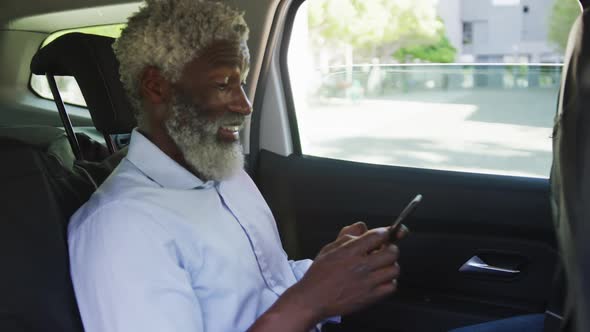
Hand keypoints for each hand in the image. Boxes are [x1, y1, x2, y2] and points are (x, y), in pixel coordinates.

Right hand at [283, 227, 400, 320]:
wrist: (313, 299)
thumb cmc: (319, 274)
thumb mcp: (329, 248)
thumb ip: (348, 234)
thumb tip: (362, 226)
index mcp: (350, 251)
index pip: (377, 236)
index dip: (385, 232)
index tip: (387, 233)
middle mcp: (361, 266)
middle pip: (392, 252)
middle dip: (391, 248)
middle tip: (385, 250)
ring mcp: (367, 282)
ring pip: (394, 269)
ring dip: (390, 265)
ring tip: (382, 266)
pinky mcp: (371, 297)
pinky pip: (391, 287)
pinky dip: (389, 282)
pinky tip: (380, 280)